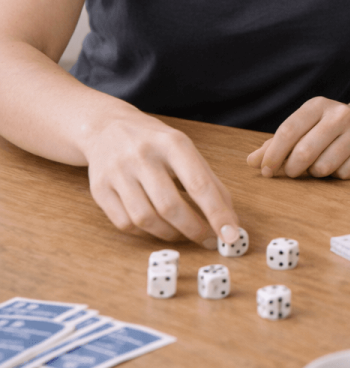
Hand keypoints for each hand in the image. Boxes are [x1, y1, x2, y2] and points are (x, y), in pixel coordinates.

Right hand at [85, 113, 240, 246]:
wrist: (106, 127)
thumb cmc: (155, 142)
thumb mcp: (184, 150)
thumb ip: (208, 181)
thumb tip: (229, 219)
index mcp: (172, 143)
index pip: (198, 184)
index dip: (217, 214)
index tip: (231, 236)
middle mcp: (142, 155)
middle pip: (170, 206)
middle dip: (194, 230)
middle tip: (209, 241)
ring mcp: (117, 172)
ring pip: (146, 219)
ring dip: (171, 234)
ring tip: (183, 232)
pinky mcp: (99, 189)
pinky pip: (126, 224)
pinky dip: (146, 232)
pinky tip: (157, 225)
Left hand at [246, 97, 349, 179]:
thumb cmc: (328, 128)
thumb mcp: (304, 127)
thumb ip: (276, 144)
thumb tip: (252, 161)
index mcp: (318, 105)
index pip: (288, 131)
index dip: (273, 154)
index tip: (266, 170)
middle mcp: (340, 114)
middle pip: (304, 152)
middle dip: (292, 169)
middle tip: (292, 172)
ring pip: (324, 167)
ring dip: (316, 173)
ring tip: (320, 164)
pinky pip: (344, 174)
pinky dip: (337, 175)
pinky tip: (341, 164)